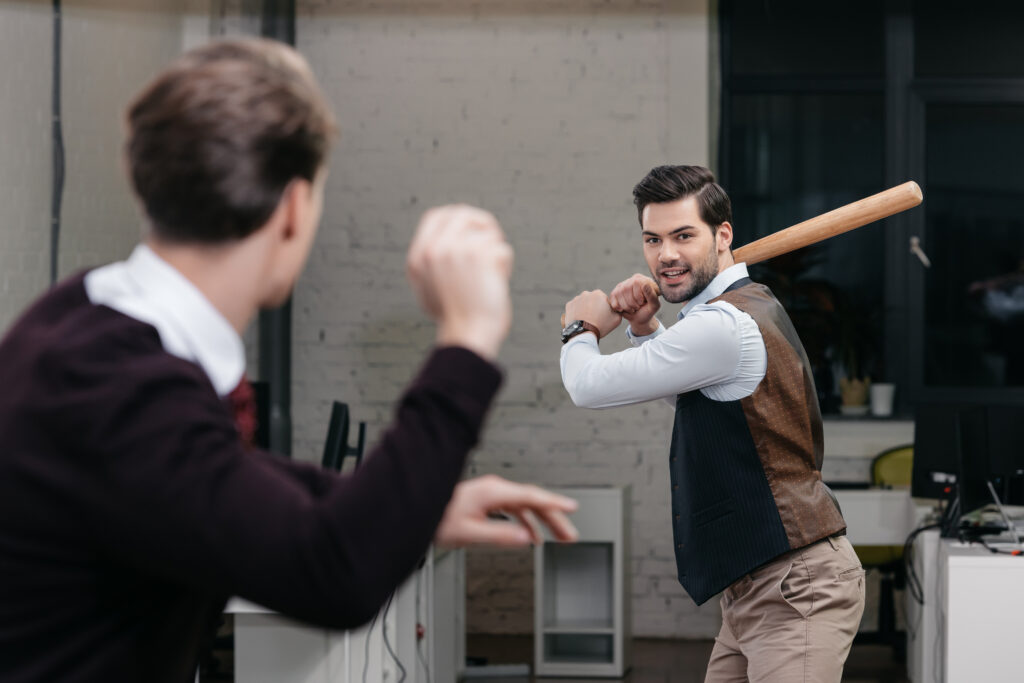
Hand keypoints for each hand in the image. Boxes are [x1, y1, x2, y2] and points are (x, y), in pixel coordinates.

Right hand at [406, 205, 513, 359]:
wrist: (467, 337)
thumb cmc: (454, 319)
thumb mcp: (428, 289)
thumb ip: (433, 263)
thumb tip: (449, 239)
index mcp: (418, 257)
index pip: (436, 217)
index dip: (456, 217)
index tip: (472, 226)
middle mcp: (434, 249)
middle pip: (463, 215)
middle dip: (482, 224)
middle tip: (494, 238)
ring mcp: (457, 249)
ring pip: (488, 234)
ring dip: (495, 252)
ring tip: (491, 277)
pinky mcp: (481, 255)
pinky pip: (503, 250)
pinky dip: (505, 268)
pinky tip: (496, 287)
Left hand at [434, 475, 578, 547]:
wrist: (418, 509)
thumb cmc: (437, 519)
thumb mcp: (469, 533)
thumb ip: (500, 535)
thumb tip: (526, 538)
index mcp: (493, 492)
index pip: (532, 496)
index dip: (555, 503)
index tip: (572, 508)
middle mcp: (494, 489)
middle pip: (533, 500)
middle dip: (554, 518)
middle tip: (570, 535)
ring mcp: (491, 493)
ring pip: (526, 505)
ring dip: (543, 521)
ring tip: (558, 538)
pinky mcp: (487, 500)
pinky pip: (515, 508)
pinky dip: (527, 521)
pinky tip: (532, 535)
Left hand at [562, 290, 620, 338]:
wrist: (583, 333)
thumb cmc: (601, 326)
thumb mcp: (617, 319)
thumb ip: (618, 311)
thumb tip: (616, 309)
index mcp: (599, 294)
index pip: (604, 300)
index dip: (605, 308)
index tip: (603, 316)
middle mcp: (586, 293)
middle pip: (592, 300)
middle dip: (594, 307)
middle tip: (595, 319)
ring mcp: (576, 299)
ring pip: (583, 303)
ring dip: (585, 309)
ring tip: (587, 320)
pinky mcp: (569, 305)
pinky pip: (575, 308)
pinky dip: (577, 312)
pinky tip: (580, 320)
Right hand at [608, 274, 660, 335]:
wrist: (639, 318)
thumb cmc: (648, 311)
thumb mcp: (654, 306)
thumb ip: (652, 295)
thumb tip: (645, 285)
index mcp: (643, 280)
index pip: (636, 282)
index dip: (637, 295)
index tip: (642, 303)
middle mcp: (632, 280)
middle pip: (626, 288)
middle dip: (631, 302)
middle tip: (637, 308)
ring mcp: (623, 285)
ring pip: (618, 293)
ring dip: (625, 306)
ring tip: (632, 309)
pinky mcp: (615, 292)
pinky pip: (613, 298)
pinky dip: (618, 307)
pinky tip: (624, 309)